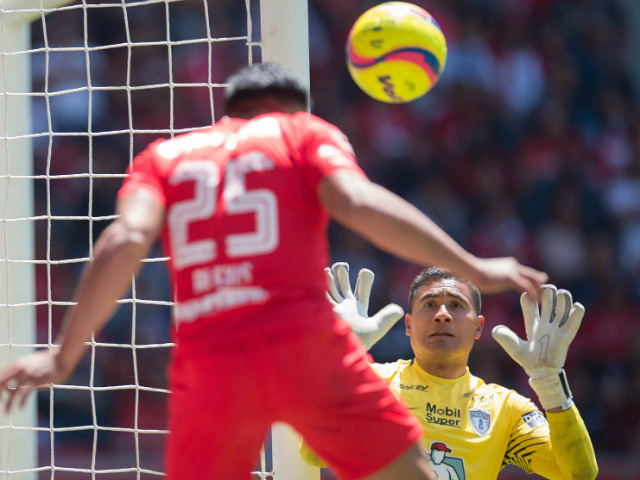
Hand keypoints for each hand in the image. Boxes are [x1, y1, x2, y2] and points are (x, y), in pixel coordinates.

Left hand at [0, 347, 69, 412]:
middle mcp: (21, 368)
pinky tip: (20, 408)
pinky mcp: (36, 381)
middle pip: (2, 382)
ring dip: (8, 403)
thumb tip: (20, 378)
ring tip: (6, 412)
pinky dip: (21, 402)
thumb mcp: (34, 361)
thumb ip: (25, 369)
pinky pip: (25, 393)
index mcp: (19, 363)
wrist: (63, 356)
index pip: (1, 375)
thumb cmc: (51, 360)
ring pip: (12, 391)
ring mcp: (28, 375)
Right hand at [325, 262, 403, 349]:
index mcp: (358, 310)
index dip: (365, 281)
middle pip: (344, 287)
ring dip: (334, 276)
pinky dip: (324, 282)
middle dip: (344, 275)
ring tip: (337, 265)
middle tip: (344, 265)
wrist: (341, 351)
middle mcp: (345, 307)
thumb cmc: (357, 341)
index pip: (362, 292)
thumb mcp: (375, 328)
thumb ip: (387, 318)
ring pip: (333, 287)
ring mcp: (334, 307)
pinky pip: (324, 292)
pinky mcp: (325, 309)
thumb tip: (400, 309)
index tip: (366, 272)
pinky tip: (324, 271)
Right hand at [468, 257, 547, 300]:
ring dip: (538, 292)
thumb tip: (490, 283)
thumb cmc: (474, 274)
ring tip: (542, 301)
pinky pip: (527, 287)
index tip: (537, 289)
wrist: (471, 270)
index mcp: (509, 264)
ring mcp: (514, 271)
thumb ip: (496, 278)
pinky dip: (532, 295)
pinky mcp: (512, 277)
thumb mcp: (490, 275)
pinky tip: (534, 302)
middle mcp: (514, 266)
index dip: (534, 281)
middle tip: (544, 297)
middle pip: (534, 275)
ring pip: (533, 281)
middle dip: (540, 286)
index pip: (527, 272)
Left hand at [492, 284, 583, 409]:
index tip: (526, 295)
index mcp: (532, 323)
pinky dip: (576, 311)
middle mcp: (545, 323)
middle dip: (548, 292)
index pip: (531, 305)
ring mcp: (556, 328)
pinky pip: (574, 320)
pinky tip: (575, 306)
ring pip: (562, 306)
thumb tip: (495, 329)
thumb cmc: (527, 360)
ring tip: (561, 293)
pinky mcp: (566, 335)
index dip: (529, 298)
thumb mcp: (513, 347)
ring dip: (563, 297)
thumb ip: (505, 337)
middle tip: (546, 288)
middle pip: (548, 301)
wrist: (541, 372)